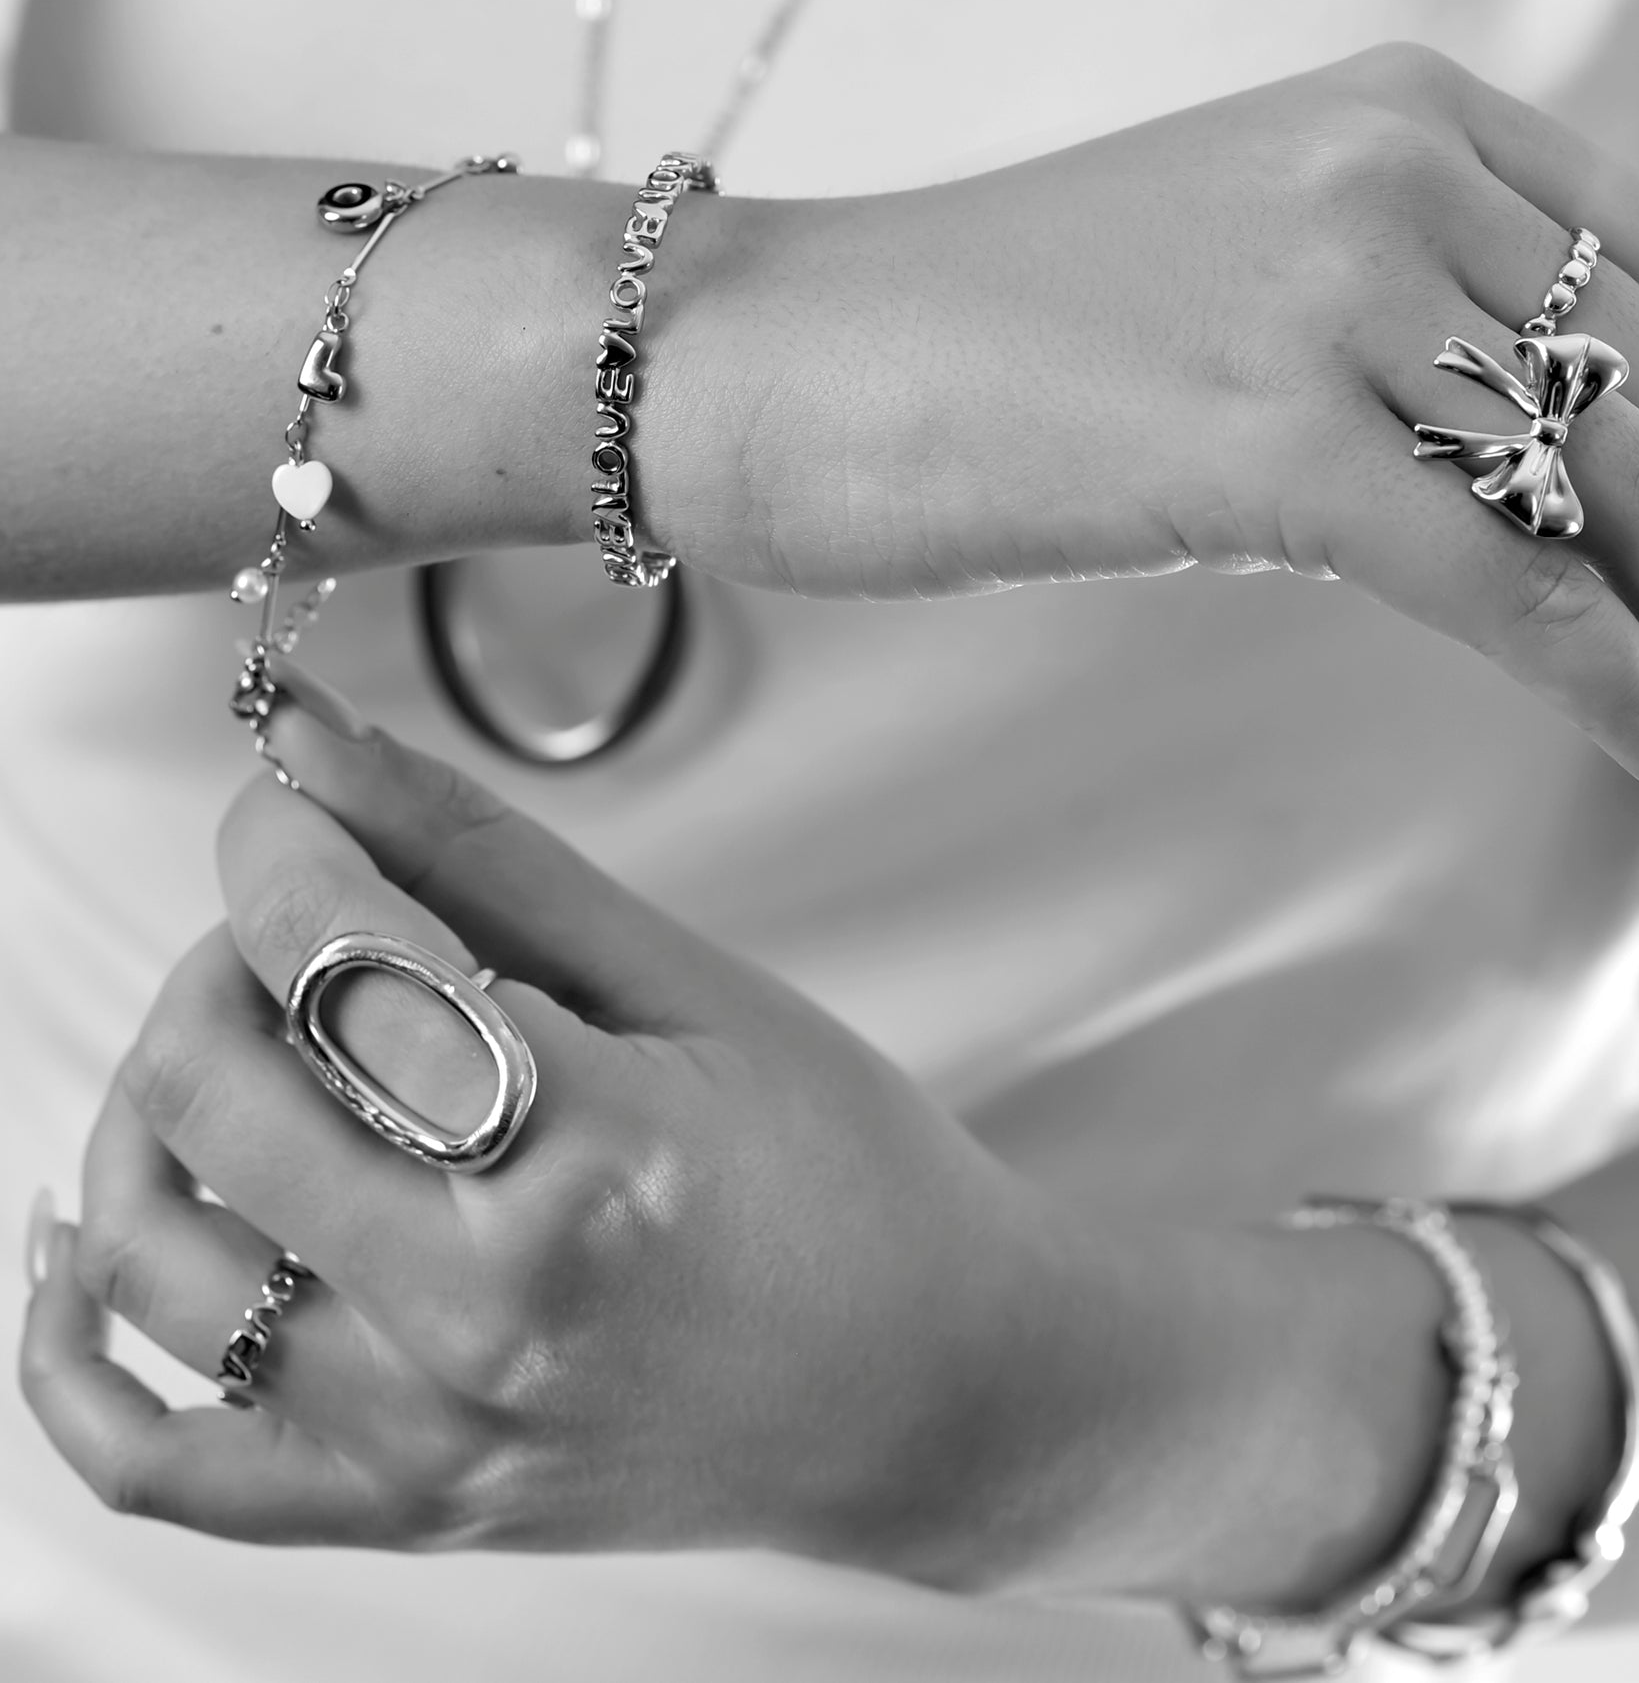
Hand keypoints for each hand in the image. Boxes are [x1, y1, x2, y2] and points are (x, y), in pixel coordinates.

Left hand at [17, 698, 1083, 1572]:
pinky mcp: (402, 1508)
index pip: (340, 958)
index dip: (281, 841)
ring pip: (152, 1247)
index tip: (289, 793)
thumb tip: (322, 746)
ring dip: (153, 1098)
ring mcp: (430, 1434)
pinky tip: (84, 1240)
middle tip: (303, 916)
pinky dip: (70, 1347)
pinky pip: (152, 1457)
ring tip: (241, 1042)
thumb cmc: (853, 1178)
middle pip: (221, 1086)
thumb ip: (492, 865)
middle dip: (225, 950)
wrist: (936, 1392)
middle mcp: (488, 1315)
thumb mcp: (701, 992)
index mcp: (594, 1159)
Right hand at [650, 42, 1638, 825]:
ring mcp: (1334, 292)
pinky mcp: (1266, 436)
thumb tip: (1532, 500)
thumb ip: (1395, 344)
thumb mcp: (1235, 294)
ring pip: (1630, 507)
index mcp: (1411, 117)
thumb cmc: (968, 352)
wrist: (760, 355)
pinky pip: (1525, 594)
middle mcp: (1401, 172)